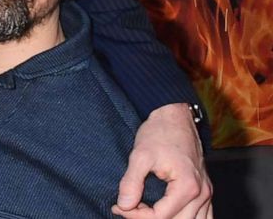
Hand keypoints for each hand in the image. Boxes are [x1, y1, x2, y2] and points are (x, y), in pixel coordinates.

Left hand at [112, 102, 211, 218]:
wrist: (176, 117)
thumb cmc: (160, 133)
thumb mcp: (140, 155)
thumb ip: (131, 182)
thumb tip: (124, 206)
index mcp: (188, 187)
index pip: (161, 217)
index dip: (136, 216)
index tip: (119, 206)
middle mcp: (203, 194)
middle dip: (148, 218)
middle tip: (127, 208)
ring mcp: (207, 194)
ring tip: (143, 210)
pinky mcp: (205, 191)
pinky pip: (203, 216)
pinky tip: (164, 214)